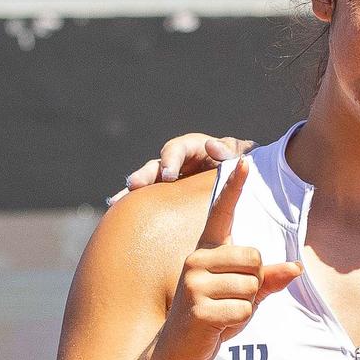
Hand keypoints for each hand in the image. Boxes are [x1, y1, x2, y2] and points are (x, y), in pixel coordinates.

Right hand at [121, 133, 254, 195]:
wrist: (244, 178)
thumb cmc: (243, 162)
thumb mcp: (242, 154)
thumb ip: (230, 150)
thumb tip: (211, 145)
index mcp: (193, 147)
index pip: (177, 148)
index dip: (171, 160)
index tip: (169, 175)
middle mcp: (177, 161)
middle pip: (156, 165)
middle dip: (145, 175)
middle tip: (135, 186)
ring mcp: (169, 179)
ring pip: (146, 183)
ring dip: (131, 192)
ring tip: (115, 202)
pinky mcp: (166, 195)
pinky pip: (147, 199)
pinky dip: (133, 205)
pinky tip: (117, 214)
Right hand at [154, 159, 301, 359]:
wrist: (180, 348)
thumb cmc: (214, 315)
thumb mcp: (243, 294)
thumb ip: (267, 279)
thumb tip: (296, 267)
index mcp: (207, 250)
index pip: (221, 212)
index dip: (234, 187)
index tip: (243, 161)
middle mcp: (197, 259)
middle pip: (255, 258)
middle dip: (253, 284)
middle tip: (229, 299)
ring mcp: (194, 283)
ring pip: (251, 286)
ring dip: (246, 305)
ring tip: (222, 312)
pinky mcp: (199, 308)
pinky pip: (244, 309)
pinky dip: (239, 321)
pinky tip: (218, 325)